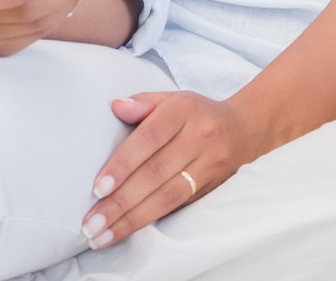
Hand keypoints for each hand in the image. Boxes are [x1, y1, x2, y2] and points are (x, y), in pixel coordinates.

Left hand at [80, 89, 267, 249]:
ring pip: (169, 196)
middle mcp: (200, 136)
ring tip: (102, 235)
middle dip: (121, 201)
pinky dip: (150, 220)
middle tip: (91, 222)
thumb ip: (143, 103)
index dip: (123, 164)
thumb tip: (115, 106)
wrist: (244, 129)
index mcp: (184, 110)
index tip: (98, 188)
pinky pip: (179, 206)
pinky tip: (126, 231)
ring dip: (132, 219)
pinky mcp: (212, 186)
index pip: (150, 137)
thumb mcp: (171, 99)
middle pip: (157, 173)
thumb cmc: (195, 114)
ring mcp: (210, 163)